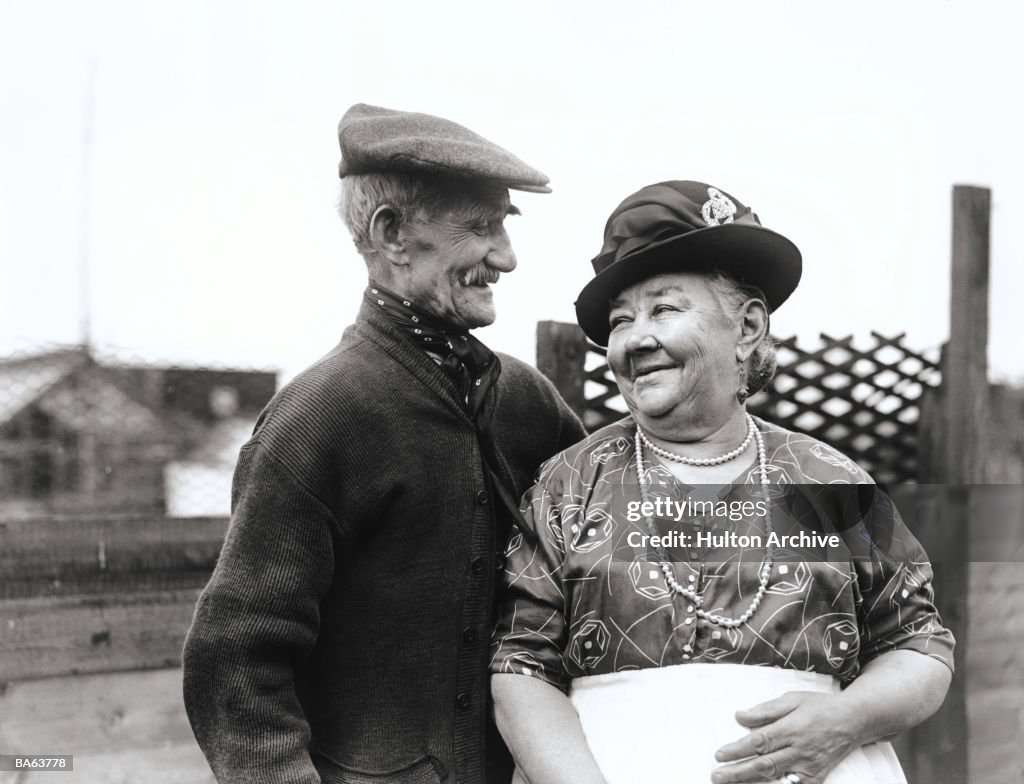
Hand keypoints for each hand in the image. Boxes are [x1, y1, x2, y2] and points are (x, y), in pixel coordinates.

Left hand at [710, 691, 861, 783]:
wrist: (854, 721)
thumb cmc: (820, 706)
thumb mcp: (792, 699)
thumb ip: (766, 710)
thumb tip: (739, 716)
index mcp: (791, 728)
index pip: (759, 742)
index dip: (737, 750)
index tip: (719, 755)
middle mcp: (799, 750)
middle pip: (764, 764)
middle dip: (737, 772)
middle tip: (716, 776)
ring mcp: (809, 766)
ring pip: (776, 778)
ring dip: (752, 783)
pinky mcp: (817, 777)